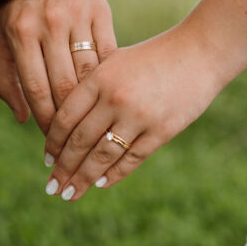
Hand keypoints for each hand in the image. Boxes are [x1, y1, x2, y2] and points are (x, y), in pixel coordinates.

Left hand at [0, 0, 116, 132]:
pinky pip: (108, 52)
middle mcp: (49, 23)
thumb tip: (24, 119)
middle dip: (69, 117)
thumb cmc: (17, 16)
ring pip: (89, 71)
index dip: (46, 119)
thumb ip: (5, 82)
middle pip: (65, 84)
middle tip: (73, 137)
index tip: (51, 138)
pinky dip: (107, 76)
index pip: (36, 88)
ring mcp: (77, 15)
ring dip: (91, 101)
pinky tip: (106, 93)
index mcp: (21, 33)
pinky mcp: (100, 10)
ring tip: (90, 121)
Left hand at [42, 21, 225, 200]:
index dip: (53, 143)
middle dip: (63, 168)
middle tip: (51, 187)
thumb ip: (91, 86)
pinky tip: (100, 184)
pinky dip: (113, 174)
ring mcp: (139, 116)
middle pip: (80, 142)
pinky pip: (131, 159)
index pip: (65, 118)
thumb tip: (64, 123)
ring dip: (83, 179)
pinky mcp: (162, 130)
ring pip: (102, 156)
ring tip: (69, 193)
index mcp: (99, 78)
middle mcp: (115, 98)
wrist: (199, 52)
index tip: (47, 160)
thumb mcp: (115, 61)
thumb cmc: (153, 56)